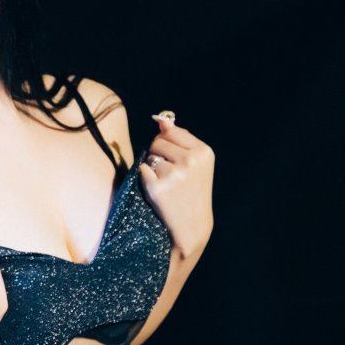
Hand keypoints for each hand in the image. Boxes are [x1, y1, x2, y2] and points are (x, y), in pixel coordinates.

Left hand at [139, 111, 214, 258]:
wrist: (192, 225)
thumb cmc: (192, 191)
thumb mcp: (195, 163)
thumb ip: (179, 139)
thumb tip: (162, 119)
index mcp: (203, 152)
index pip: (172, 131)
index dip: (168, 144)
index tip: (177, 160)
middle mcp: (191, 161)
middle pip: (158, 141)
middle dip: (159, 154)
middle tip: (171, 174)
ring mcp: (174, 174)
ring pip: (149, 156)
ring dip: (152, 167)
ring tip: (167, 183)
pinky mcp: (157, 187)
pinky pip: (141, 169)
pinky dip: (145, 178)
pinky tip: (158, 190)